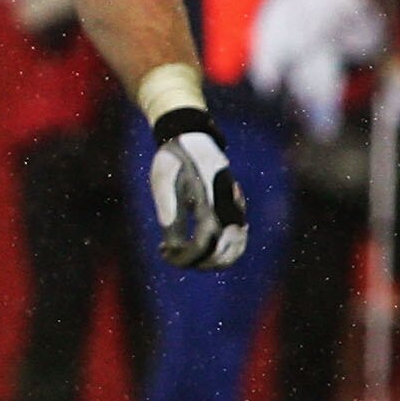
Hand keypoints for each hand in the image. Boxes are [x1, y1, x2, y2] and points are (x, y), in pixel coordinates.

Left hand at [149, 108, 247, 268]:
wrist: (193, 137)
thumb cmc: (175, 159)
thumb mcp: (164, 182)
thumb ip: (169, 212)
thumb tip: (172, 246)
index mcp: (209, 200)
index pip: (204, 242)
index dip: (185, 256)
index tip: (163, 251)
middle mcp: (228, 206)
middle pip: (228, 252)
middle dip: (201, 263)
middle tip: (174, 258)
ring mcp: (235, 207)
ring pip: (236, 246)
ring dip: (213, 259)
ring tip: (183, 255)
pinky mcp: (234, 207)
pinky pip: (236, 236)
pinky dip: (220, 248)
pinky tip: (194, 242)